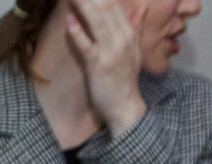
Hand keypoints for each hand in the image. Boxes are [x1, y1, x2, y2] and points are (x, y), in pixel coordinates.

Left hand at [64, 0, 148, 134]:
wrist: (125, 105)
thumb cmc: (125, 77)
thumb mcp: (134, 49)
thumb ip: (136, 26)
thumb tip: (143, 6)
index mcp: (127, 31)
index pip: (114, 2)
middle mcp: (121, 37)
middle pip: (105, 6)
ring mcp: (110, 50)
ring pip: (97, 20)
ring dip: (83, 4)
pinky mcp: (98, 65)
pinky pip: (87, 46)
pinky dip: (77, 32)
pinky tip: (68, 20)